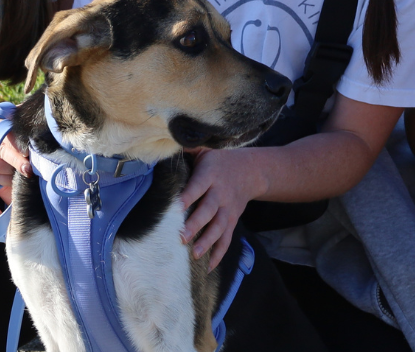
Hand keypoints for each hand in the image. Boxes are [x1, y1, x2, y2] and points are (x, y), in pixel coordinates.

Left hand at [178, 148, 269, 269]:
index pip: (198, 186)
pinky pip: (227, 239)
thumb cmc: (219, 160)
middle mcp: (220, 193)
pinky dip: (219, 254)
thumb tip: (163, 145)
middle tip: (181, 238)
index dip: (188, 196)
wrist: (251, 171)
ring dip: (207, 242)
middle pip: (208, 210)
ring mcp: (228, 209)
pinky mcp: (232, 221)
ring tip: (194, 255)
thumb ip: (187, 149)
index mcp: (210, 174)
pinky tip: (208, 267)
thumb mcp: (206, 150)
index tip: (175, 208)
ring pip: (218, 227)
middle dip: (195, 224)